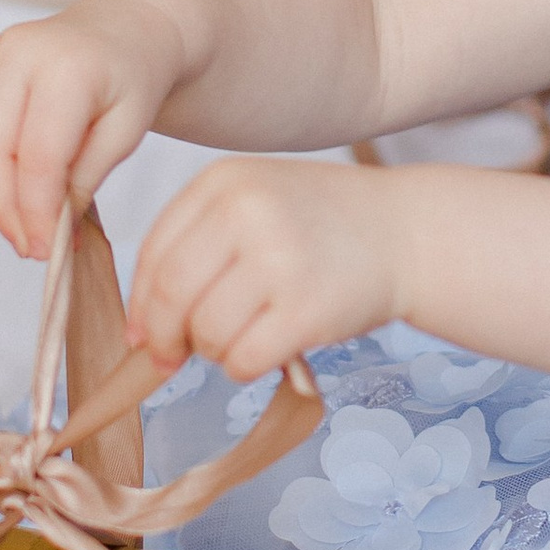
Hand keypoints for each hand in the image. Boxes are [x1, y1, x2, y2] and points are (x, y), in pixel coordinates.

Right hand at [0, 0, 185, 260]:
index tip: (48, 252)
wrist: (127, 27)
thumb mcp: (127, 133)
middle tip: (30, 249)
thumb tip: (50, 226)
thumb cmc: (134, 81)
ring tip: (29, 229)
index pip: (38, 156)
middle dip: (5, 209)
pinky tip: (24, 189)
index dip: (37, 211)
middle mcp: (20, 54)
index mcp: (67, 68)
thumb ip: (86, 177)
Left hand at [128, 157, 408, 380]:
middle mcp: (247, 213)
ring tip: (241, 339)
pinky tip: (266, 351)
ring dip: (213, 351)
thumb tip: (141, 328)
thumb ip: (197, 245)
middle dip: (164, 338)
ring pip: (205, 332)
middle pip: (169, 295)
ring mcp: (279, 260)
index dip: (141, 304)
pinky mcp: (307, 309)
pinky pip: (243, 359)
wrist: (408, 232)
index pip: (153, 252)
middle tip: (173, 357)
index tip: (144, 334)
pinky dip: (244, 367)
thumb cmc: (324, 224)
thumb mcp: (255, 200)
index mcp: (224, 182)